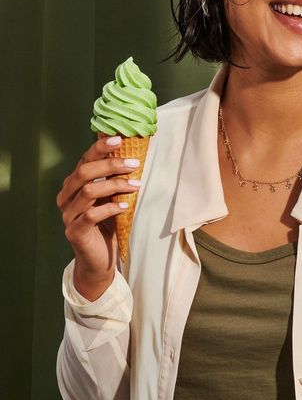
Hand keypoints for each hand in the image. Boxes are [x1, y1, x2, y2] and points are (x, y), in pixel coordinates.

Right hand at [57, 135, 140, 299]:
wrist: (100, 260)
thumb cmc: (107, 224)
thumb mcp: (110, 197)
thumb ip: (113, 180)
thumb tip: (133, 155)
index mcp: (74, 184)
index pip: (84, 160)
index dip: (100, 148)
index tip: (119, 139)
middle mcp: (66, 197)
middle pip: (84, 172)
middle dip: (110, 165)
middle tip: (134, 163)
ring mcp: (68, 215)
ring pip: (88, 191)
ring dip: (115, 185)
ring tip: (136, 185)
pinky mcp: (74, 232)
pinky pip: (90, 215)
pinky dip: (109, 207)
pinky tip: (124, 205)